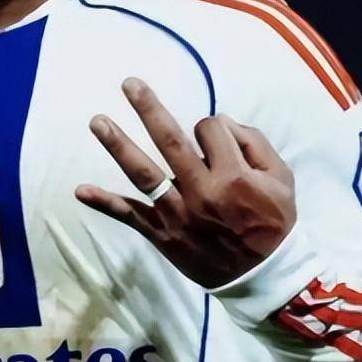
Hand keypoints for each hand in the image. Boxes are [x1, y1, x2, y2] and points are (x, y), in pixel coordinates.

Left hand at [75, 77, 296, 287]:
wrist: (263, 277)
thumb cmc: (273, 224)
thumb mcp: (281, 179)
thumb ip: (255, 144)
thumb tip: (221, 122)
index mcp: (233, 176)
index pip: (210, 130)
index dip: (212, 127)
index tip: (215, 138)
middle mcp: (201, 192)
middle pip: (170, 141)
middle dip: (148, 109)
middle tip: (128, 83)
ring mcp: (178, 214)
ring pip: (144, 174)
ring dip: (119, 145)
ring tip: (98, 122)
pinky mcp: (162, 235)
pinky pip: (130, 217)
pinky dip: (105, 203)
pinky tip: (80, 190)